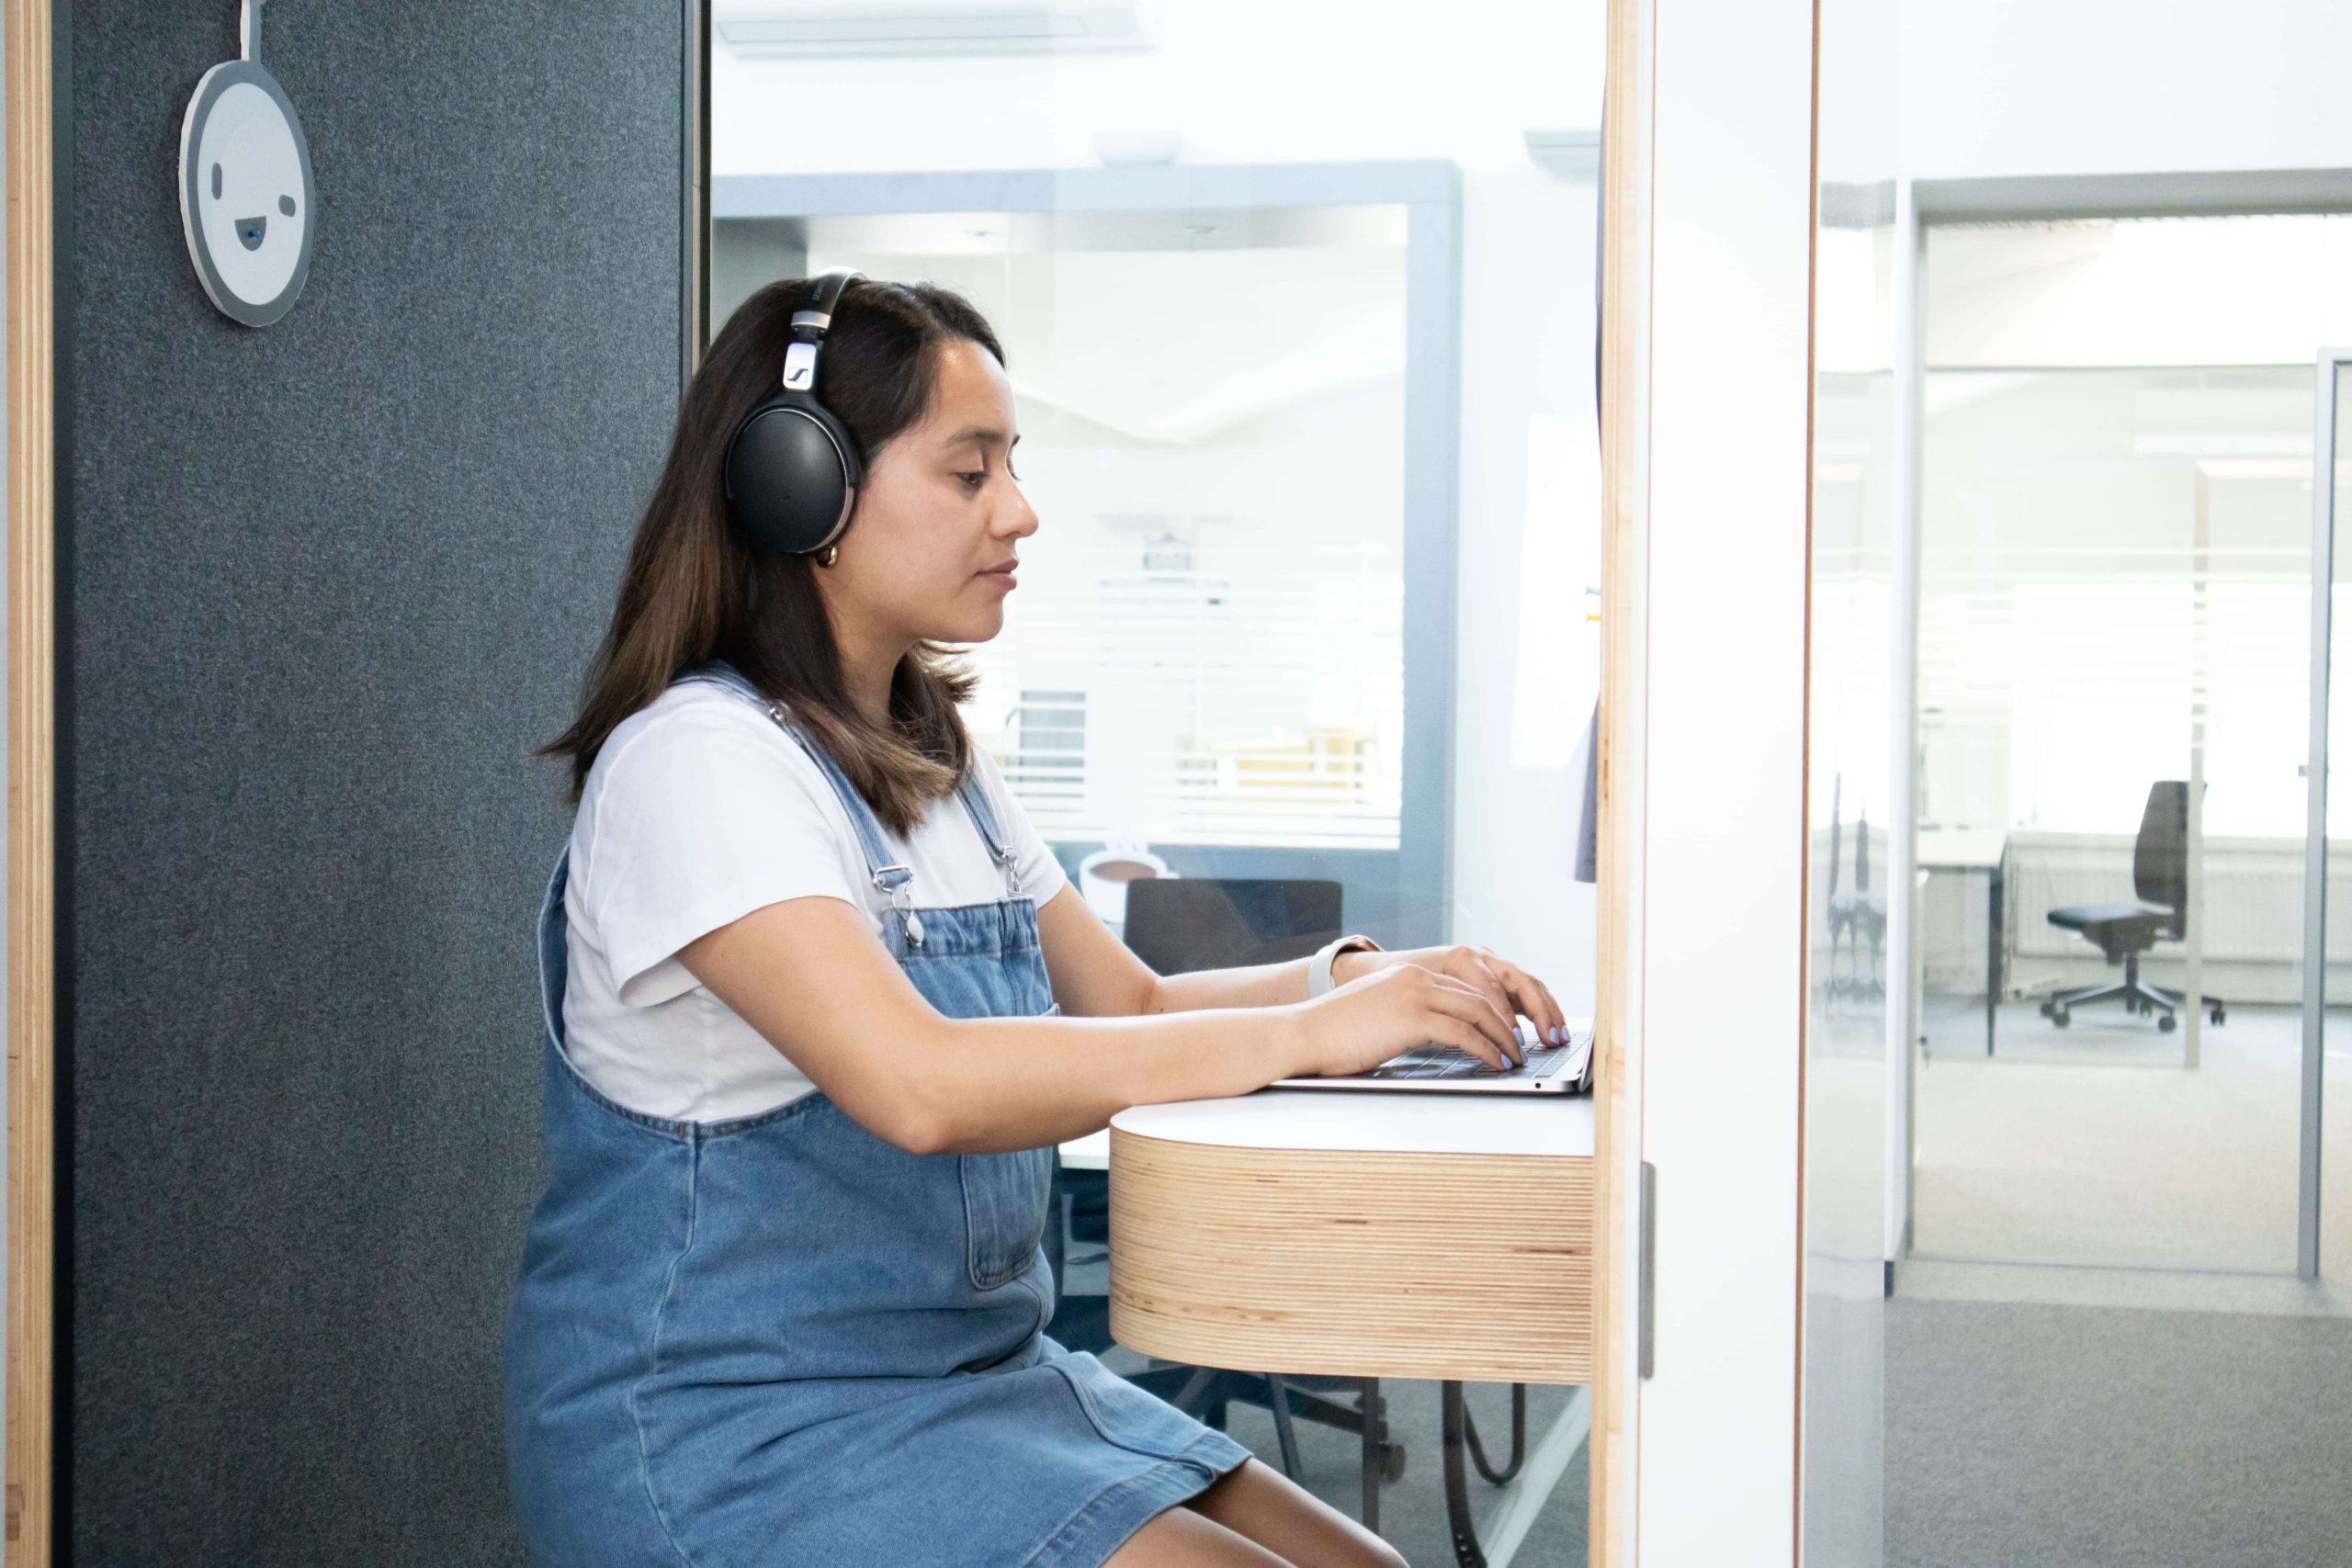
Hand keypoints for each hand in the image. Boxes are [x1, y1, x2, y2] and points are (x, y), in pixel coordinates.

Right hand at [1286, 963, 1524, 1077]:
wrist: (1302, 1034)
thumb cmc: (1332, 1034)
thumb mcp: (1377, 1014)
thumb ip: (1407, 1016)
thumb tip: (1433, 1037)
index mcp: (1408, 973)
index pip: (1464, 989)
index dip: (1492, 1011)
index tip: (1507, 1031)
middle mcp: (1415, 977)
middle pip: (1479, 997)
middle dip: (1507, 1023)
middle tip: (1521, 1045)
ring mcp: (1414, 994)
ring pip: (1479, 1013)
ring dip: (1504, 1038)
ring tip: (1515, 1057)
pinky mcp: (1412, 1017)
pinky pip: (1464, 1033)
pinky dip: (1487, 1050)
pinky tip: (1496, 1063)